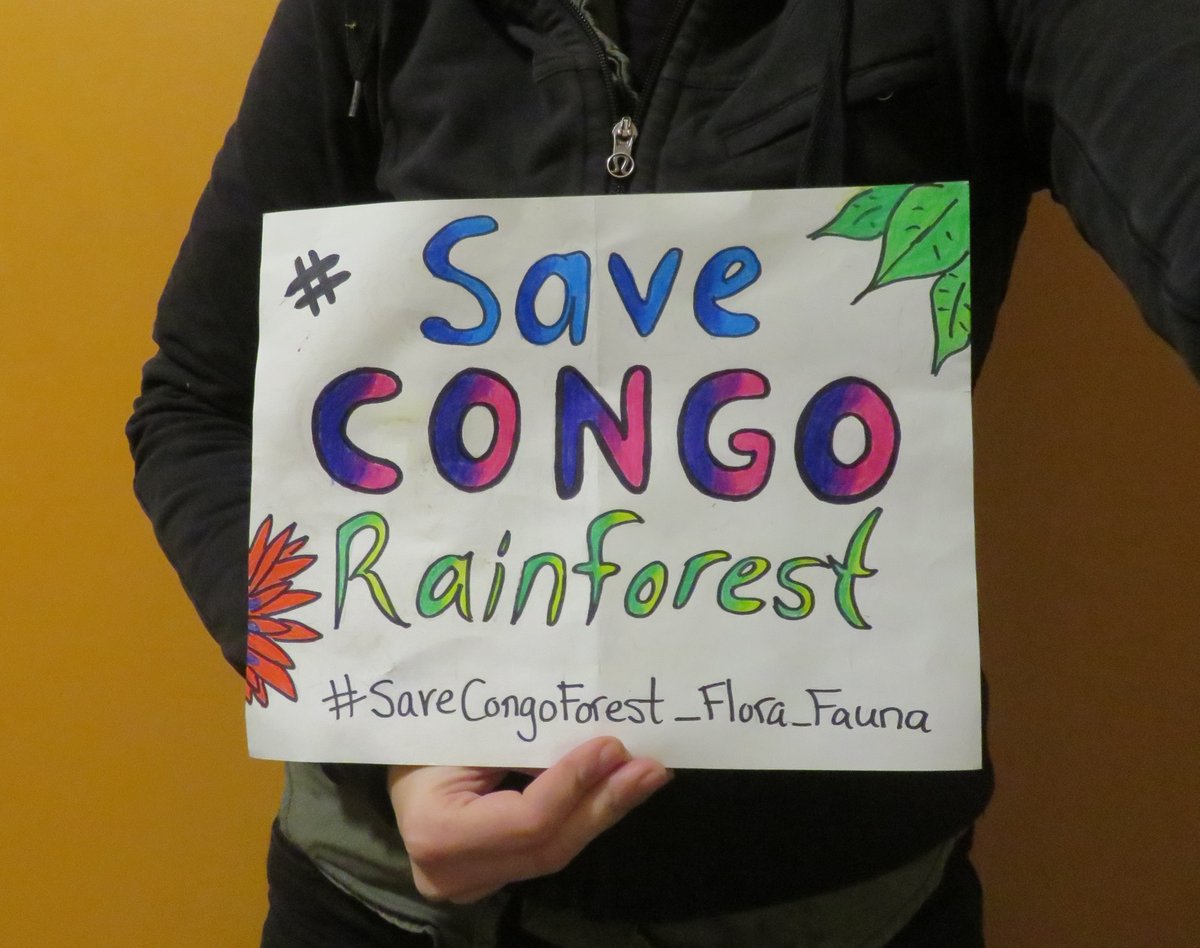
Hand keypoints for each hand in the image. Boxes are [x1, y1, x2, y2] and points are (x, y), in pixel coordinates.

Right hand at [387, 736, 670, 902]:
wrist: (395, 757)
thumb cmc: (427, 728)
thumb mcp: (471, 727)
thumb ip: (528, 741)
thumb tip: (601, 740)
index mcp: (436, 831)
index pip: (525, 819)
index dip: (574, 785)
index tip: (614, 747)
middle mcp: (450, 874)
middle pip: (547, 845)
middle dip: (605, 804)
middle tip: (651, 769)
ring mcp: (470, 884)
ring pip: (553, 852)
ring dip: (603, 811)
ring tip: (644, 777)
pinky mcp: (489, 877)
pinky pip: (544, 850)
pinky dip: (582, 818)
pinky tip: (615, 791)